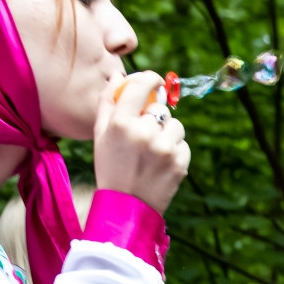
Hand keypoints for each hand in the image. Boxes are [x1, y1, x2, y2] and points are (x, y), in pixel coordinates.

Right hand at [94, 70, 188, 212]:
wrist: (126, 208)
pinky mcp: (180, 163)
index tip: (154, 81)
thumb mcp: (100, 134)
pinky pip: (183, 144)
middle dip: (154, 118)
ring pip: (175, 125)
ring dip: (167, 134)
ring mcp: (165, 149)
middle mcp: (144, 133)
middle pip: (160, 108)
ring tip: (152, 152)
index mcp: (121, 123)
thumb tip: (120, 76)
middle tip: (145, 134)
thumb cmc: (110, 167)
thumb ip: (107, 101)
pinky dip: (175, 151)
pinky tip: (160, 164)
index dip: (151, 79)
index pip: (142, 86)